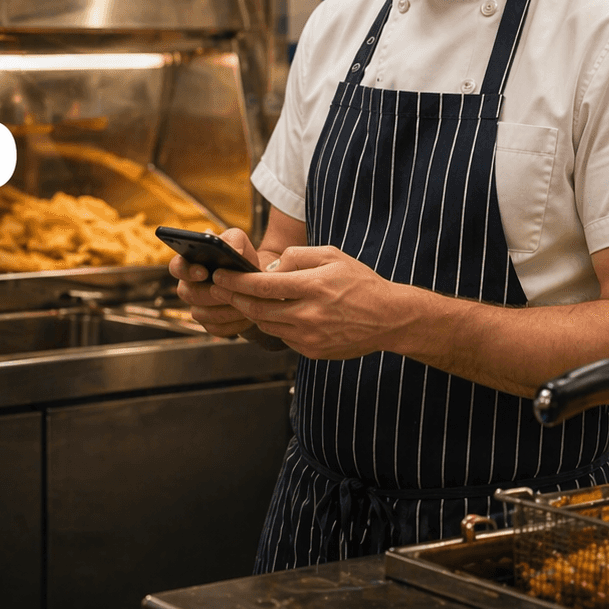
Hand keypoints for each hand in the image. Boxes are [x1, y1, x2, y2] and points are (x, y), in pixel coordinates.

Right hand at [168, 228, 260, 337]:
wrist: (258, 280)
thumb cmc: (242, 257)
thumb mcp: (239, 241)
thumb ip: (234, 240)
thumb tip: (234, 250)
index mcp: (190, 264)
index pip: (176, 267)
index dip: (186, 271)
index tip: (203, 272)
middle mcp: (189, 286)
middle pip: (188, 294)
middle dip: (211, 293)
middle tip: (232, 290)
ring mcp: (198, 307)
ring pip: (201, 314)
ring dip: (224, 309)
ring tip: (244, 302)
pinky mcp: (210, 324)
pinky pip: (215, 329)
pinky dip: (232, 324)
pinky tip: (246, 316)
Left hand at [210, 245, 406, 358]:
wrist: (389, 318)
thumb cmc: (360, 282)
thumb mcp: (332, 256)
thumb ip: (298, 256)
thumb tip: (271, 268)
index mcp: (312, 287)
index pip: (261, 285)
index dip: (235, 281)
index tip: (219, 276)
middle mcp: (309, 314)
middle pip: (256, 310)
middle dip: (233, 299)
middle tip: (219, 289)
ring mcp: (310, 337)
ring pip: (267, 325)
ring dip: (253, 313)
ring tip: (245, 300)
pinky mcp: (313, 352)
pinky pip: (283, 337)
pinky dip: (276, 325)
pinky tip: (278, 314)